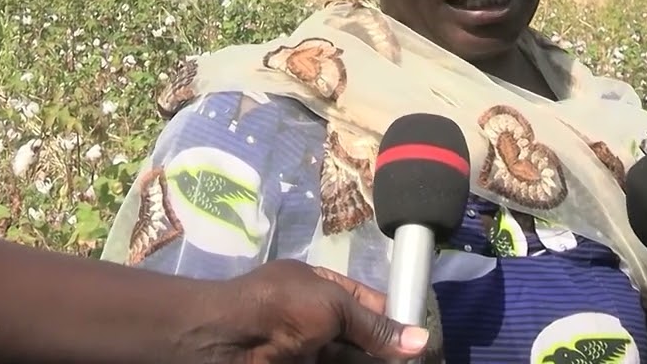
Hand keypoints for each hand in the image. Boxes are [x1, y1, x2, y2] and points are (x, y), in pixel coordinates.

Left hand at [180, 259, 430, 362]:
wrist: (221, 341)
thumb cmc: (278, 307)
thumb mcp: (331, 307)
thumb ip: (374, 326)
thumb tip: (421, 340)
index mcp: (321, 289)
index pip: (368, 303)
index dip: (396, 318)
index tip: (425, 339)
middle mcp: (316, 320)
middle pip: (364, 338)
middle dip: (391, 350)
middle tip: (423, 361)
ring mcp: (308, 351)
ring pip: (352, 360)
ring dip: (378, 363)